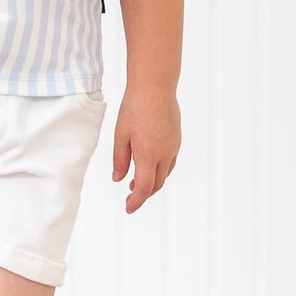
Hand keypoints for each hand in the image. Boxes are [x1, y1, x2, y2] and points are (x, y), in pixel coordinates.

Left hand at [111, 84, 180, 212]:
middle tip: (129, 198)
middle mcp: (164, 154)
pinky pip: (169, 162)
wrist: (155, 87)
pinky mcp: (176, 139)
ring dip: (152, 183)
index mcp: (148, 155)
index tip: (128, 208)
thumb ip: (120, 160)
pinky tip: (148, 165)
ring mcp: (173, 147)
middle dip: (143, 194)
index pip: (143, 188)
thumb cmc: (135, 107)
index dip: (136, 202)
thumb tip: (118, 179)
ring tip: (135, 183)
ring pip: (165, 174)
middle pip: (156, 184)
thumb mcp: (121, 135)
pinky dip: (159, 170)